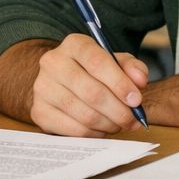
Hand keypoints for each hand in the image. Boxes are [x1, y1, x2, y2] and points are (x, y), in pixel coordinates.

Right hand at [29, 33, 148, 136]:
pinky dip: (94, 134)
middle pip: (92, 92)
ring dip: (109, 124)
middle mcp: (53, 62)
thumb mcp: (116, 63)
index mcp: (74, 44)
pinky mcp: (39, 111)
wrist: (63, 82)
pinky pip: (73, 130)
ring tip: (119, 124)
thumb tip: (140, 81)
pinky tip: (102, 129)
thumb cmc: (95, 72)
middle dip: (119, 110)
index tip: (137, 100)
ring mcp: (42, 88)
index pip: (97, 62)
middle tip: (133, 120)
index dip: (120, 83)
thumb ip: (132, 68)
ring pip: (84, 114)